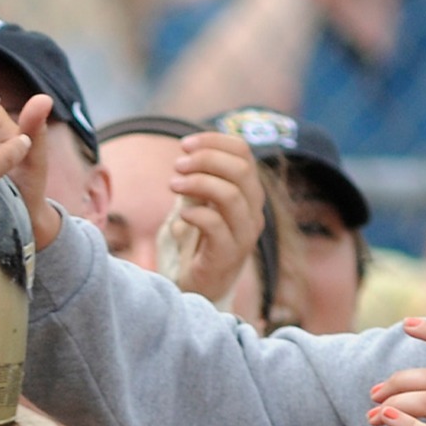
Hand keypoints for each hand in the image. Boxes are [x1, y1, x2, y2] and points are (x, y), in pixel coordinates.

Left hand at [164, 132, 265, 304]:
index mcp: (249, 192)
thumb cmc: (199, 239)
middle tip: (177, 165)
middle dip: (205, 160)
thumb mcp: (200, 201)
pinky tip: (182, 215)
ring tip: (173, 185)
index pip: (243, 152)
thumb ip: (200, 178)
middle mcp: (253, 211)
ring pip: (231, 195)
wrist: (201, 284)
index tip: (185, 145)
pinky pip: (216, 225)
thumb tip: (188, 151)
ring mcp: (244, 235)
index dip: (214, 141)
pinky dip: (195, 213)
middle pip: (240, 170)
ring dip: (197, 183)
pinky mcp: (228, 255)